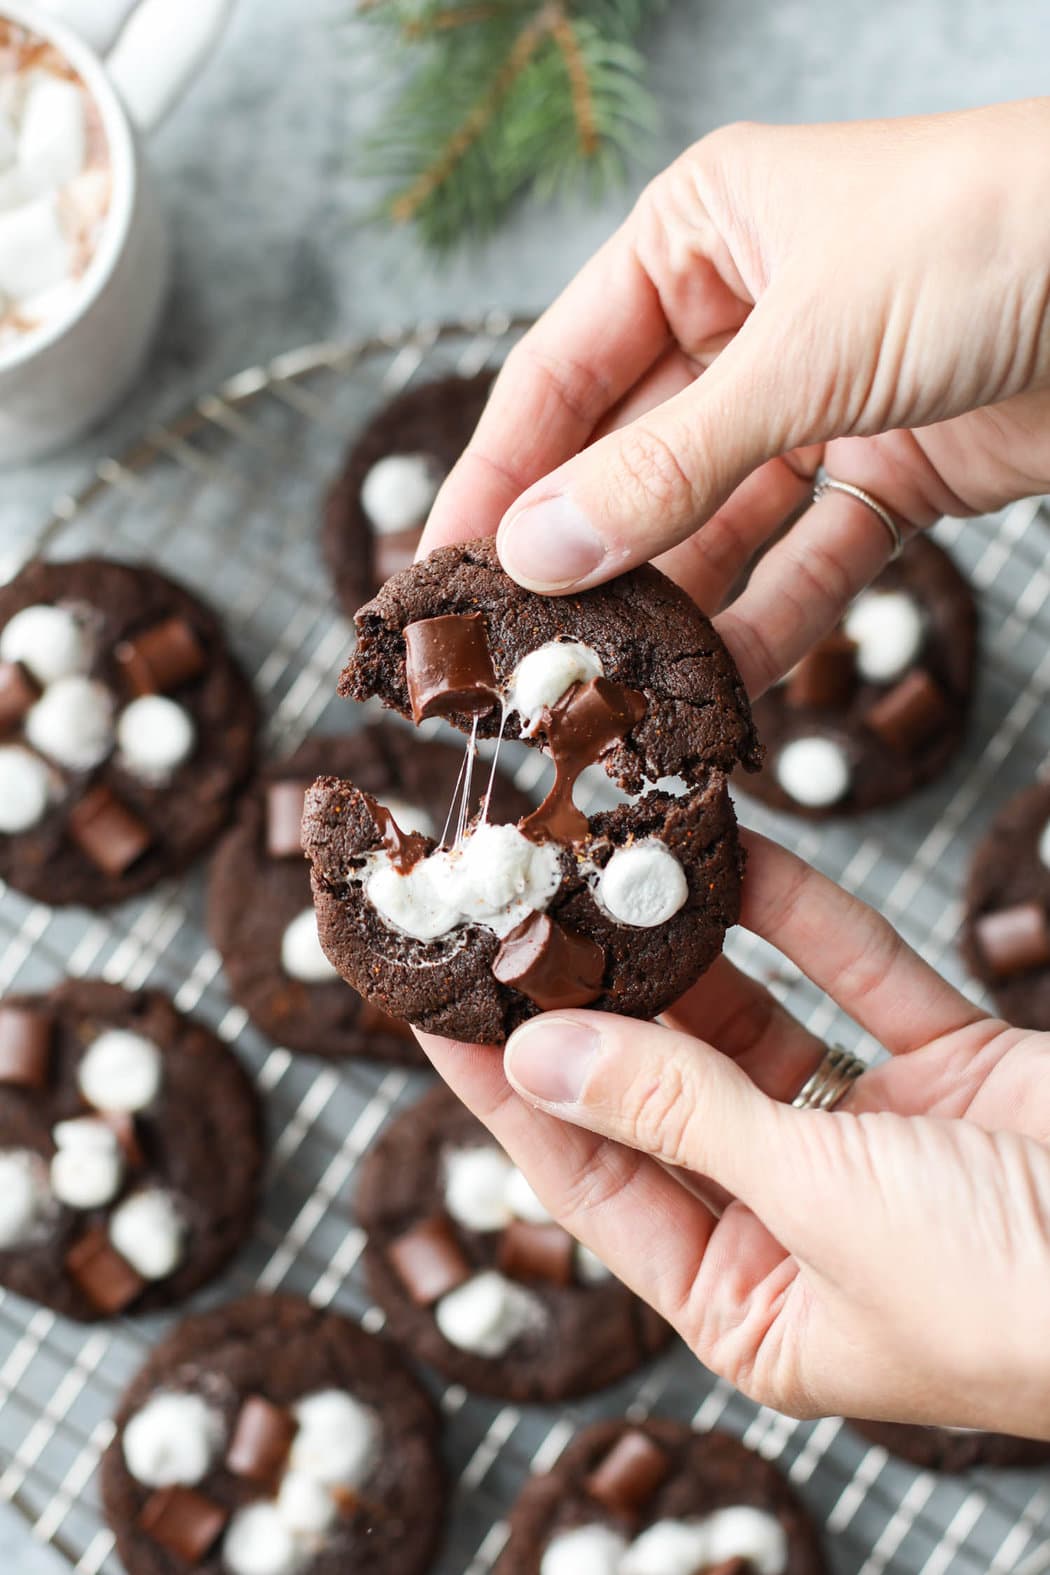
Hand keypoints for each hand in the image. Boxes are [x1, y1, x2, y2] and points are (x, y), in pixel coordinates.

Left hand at [418, 835, 1049, 1436]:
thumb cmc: (1019, 1292)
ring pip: (757, 1019)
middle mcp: (802, 1222)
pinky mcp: (952, 1068)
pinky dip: (801, 914)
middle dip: (595, 992)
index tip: (438, 1000)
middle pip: (663, 1086)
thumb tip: (543, 1052)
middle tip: (517, 898)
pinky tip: (730, 848)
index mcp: (753, 1303)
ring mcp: (879, 1140)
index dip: (507, 1087)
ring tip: (602, 855)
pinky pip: (857, 976)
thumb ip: (680, 1115)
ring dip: (690, 940)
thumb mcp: (819, 1206)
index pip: (589, 1179)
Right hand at [421, 101, 1049, 695]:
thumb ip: (665, 464)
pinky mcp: (891, 471)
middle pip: (633, 461)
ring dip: (674, 609)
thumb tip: (535, 555)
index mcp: (697, 240)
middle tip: (524, 657)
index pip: (559, 376)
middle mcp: (746, 318)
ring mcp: (818, 401)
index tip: (442, 572)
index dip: (498, 479)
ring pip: (719, 526)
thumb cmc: (986, 236)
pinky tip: (722, 688)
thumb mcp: (801, 349)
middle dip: (587, 563)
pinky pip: (809, 559)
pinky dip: (773, 621)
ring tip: (615, 693)